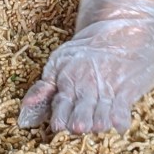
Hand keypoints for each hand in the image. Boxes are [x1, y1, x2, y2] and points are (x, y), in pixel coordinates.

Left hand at [18, 0, 153, 134]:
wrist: (124, 26)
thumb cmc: (89, 48)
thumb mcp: (60, 61)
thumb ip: (45, 87)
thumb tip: (26, 106)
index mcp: (68, 79)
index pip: (61, 102)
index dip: (59, 116)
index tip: (58, 126)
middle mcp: (87, 84)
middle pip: (82, 108)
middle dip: (80, 119)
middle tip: (79, 127)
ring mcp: (108, 86)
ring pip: (102, 109)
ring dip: (99, 120)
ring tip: (98, 127)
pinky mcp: (127, 87)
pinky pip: (124, 106)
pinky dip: (121, 117)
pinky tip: (119, 127)